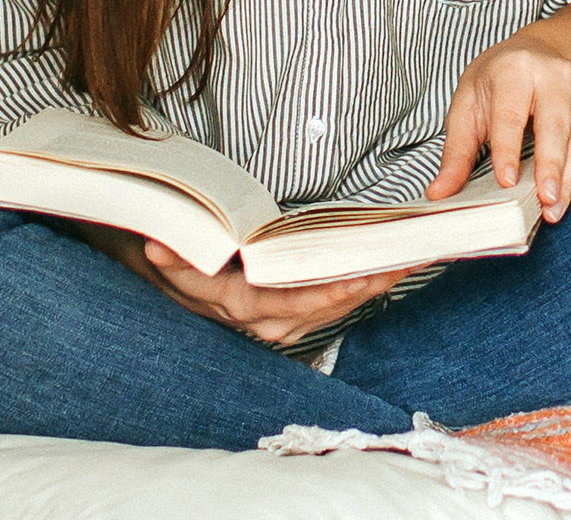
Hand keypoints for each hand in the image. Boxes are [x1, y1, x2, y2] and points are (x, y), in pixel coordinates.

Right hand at [136, 240, 413, 344]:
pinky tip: (392, 268)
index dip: (327, 293)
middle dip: (367, 284)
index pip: (291, 303)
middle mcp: (268, 322)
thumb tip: (160, 248)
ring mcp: (285, 322)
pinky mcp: (297, 316)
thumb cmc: (178, 261)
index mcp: (241, 306)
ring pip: (339, 306)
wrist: (174, 281)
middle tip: (405, 259)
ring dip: (374, 285)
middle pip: (327, 306)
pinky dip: (366, 286)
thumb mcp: (169, 256)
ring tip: (410, 258)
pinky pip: (338, 303)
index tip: (358, 279)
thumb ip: (172, 255)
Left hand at [428, 24, 570, 223]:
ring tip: (555, 208)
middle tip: (544, 200)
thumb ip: (457, 151)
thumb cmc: (497, 82)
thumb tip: (439, 192)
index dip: (508, 149)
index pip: (511, 114)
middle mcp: (554, 76)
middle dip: (550, 166)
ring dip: (569, 177)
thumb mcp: (468, 105)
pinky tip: (565, 195)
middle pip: (554, 125)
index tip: (506, 181)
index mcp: (515, 70)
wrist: (538, 52)